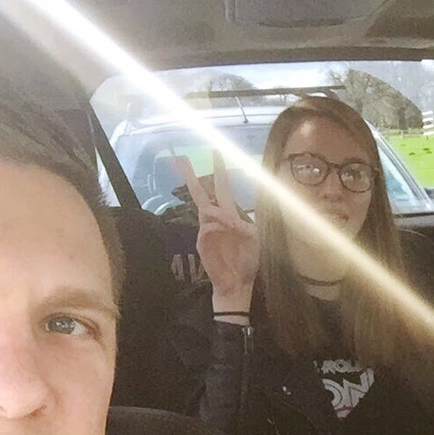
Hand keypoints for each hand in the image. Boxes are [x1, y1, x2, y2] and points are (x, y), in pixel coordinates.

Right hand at [179, 154, 260, 307]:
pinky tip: (227, 231)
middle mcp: (215, 220)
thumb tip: (229, 217)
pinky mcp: (202, 242)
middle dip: (190, 176)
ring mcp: (206, 230)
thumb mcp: (254, 239)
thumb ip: (244, 225)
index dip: (219, 171)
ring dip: (217, 210)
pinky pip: (207, 227)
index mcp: (229, 215)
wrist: (238, 282)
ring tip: (232, 224)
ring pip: (205, 209)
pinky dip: (217, 226)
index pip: (221, 189)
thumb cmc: (247, 260)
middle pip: (200, 193)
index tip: (216, 152)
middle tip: (180, 158)